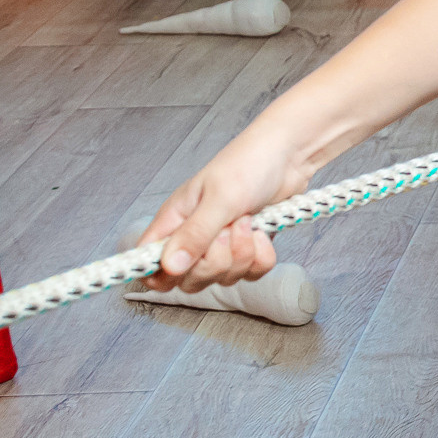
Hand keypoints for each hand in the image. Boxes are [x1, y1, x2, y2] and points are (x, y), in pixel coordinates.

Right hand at [130, 128, 310, 294]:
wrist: (289, 156)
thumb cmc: (248, 164)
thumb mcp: (220, 198)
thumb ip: (195, 234)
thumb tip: (169, 266)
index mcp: (173, 222)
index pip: (149, 265)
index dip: (160, 276)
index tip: (184, 266)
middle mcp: (193, 238)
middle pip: (188, 281)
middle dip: (214, 263)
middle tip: (227, 230)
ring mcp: (221, 246)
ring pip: (222, 278)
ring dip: (242, 255)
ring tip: (247, 222)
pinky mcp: (248, 249)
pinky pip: (251, 274)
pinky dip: (261, 258)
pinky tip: (262, 233)